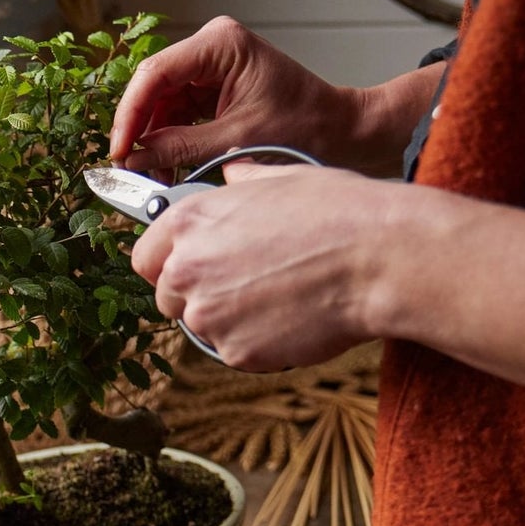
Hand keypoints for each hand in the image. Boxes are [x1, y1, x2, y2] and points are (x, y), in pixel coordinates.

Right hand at [111, 17, 440, 178]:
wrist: (340, 134)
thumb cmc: (305, 127)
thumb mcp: (236, 142)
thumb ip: (180, 148)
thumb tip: (134, 159)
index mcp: (221, 45)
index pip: (156, 74)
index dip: (130, 115)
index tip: (119, 150)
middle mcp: (212, 49)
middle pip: (154, 89)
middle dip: (140, 131)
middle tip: (130, 168)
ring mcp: (211, 68)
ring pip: (161, 105)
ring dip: (154, 141)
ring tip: (154, 174)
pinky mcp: (213, 89)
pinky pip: (177, 114)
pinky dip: (169, 142)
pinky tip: (168, 166)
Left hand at [131, 163, 393, 371]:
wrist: (379, 259)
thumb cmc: (339, 212)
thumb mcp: (284, 179)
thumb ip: (244, 182)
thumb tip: (232, 174)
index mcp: (190, 222)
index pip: (145, 257)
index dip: (167, 263)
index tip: (188, 266)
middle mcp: (187, 270)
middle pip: (167, 297)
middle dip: (197, 294)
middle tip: (245, 284)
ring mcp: (208, 316)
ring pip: (202, 327)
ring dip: (229, 319)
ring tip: (280, 297)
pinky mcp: (235, 352)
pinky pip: (235, 351)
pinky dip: (258, 342)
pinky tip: (294, 317)